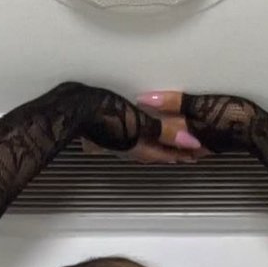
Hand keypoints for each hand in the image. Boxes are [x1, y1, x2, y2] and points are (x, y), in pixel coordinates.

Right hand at [74, 89, 206, 163]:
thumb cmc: (106, 114)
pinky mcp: (108, 133)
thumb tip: (191, 143)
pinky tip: (139, 134)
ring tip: (167, 147)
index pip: (165, 154)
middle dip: (170, 154)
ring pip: (143, 148)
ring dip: (157, 149)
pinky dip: (143, 140)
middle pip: (154, 154)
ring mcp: (117, 142)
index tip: (196, 157)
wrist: (71, 109)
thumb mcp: (139, 122)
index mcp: (138, 147)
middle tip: (186, 155)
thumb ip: (165, 132)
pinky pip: (132, 140)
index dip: (181, 155)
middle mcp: (128, 149)